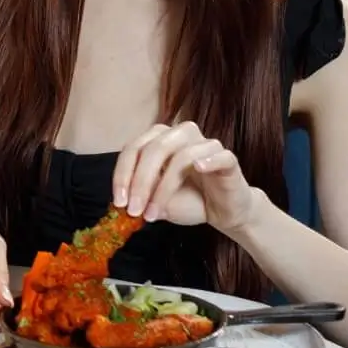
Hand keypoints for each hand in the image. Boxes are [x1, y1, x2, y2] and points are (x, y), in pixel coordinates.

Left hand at [112, 121, 256, 235]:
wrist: (224, 211)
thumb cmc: (189, 200)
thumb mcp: (156, 201)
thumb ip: (140, 197)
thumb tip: (121, 204)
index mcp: (159, 139)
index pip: (134, 148)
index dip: (122, 174)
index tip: (119, 202)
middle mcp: (181, 135)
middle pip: (154, 149)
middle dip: (139, 182)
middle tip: (134, 209)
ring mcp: (206, 144)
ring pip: (181, 157)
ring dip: (163, 188)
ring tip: (154, 213)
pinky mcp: (228, 159)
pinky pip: (219, 156)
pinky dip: (207, 161)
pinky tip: (198, 169)